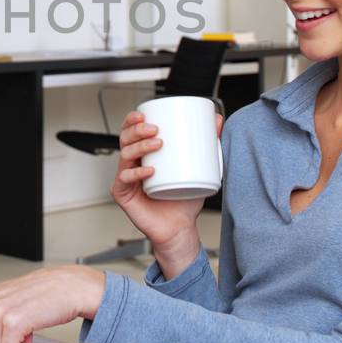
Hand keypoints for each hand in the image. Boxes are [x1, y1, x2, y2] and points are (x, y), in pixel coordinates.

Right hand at [111, 109, 221, 275]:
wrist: (180, 228)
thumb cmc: (184, 199)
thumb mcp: (200, 168)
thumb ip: (208, 144)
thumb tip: (217, 120)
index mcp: (144, 156)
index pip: (132, 132)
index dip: (132, 120)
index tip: (143, 113)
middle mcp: (132, 165)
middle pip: (125, 140)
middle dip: (136, 130)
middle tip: (154, 129)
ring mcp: (126, 180)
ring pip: (124, 156)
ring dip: (139, 146)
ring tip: (157, 144)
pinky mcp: (123, 195)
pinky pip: (124, 180)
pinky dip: (135, 174)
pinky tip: (148, 171)